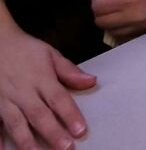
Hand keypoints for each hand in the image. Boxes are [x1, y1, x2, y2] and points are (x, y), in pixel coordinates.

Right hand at [0, 10, 94, 149]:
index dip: (70, 115)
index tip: (81, 130)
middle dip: (53, 132)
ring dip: (28, 142)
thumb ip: (69, 70)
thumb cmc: (26, 50)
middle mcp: (24, 92)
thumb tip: (92, 81)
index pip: (58, 98)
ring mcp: (6, 100)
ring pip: (17, 124)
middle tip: (66, 148)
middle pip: (39, 114)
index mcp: (41, 78)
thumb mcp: (50, 54)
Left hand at [91, 0, 145, 38]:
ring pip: (112, 31)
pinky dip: (123, 25)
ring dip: (111, 18)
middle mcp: (135, 17)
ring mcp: (144, 26)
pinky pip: (126, 35)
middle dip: (101, 8)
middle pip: (102, 21)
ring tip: (122, 3)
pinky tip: (130, 11)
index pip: (98, 6)